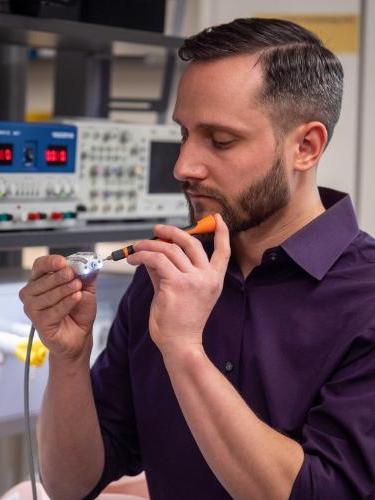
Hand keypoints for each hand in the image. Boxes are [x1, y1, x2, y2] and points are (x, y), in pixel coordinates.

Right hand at [19, 255, 96, 361]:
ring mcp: (32, 308)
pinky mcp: (38, 322)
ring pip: (48, 295)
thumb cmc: (78, 311)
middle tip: (74, 275)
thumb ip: (86, 275)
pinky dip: (66, 303)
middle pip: (42, 280)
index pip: (40, 266)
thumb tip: (89, 263)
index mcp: (41, 280)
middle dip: (60, 276)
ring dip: (65, 290)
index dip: (50, 262)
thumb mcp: (86, 288)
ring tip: (78, 288)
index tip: (63, 263)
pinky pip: (53, 310)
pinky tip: (76, 298)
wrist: (80, 334)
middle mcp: (32, 293)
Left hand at [126, 213, 229, 356]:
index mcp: (214, 280)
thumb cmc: (181, 322)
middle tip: (157, 230)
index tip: (217, 218)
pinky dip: (142, 256)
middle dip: (173, 232)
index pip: (224, 251)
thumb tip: (156, 253)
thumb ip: (171, 271)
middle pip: (192, 243)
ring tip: (136, 249)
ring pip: (170, 249)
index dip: (221, 232)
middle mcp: (207, 277)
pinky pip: (156, 260)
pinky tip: (134, 259)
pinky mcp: (175, 284)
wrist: (180, 344)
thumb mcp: (181, 292)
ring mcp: (193, 280)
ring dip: (149, 245)